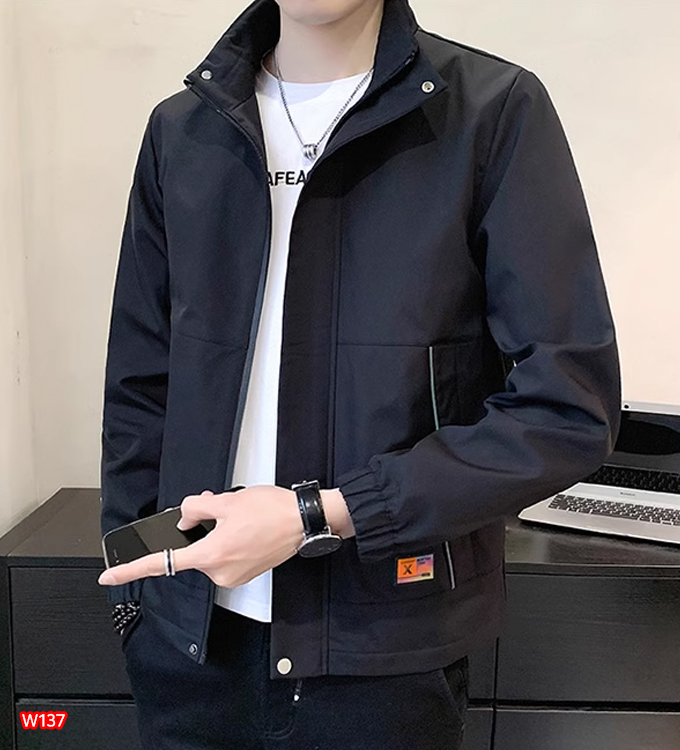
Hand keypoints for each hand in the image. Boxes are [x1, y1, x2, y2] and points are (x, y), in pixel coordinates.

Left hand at [98, 485, 352, 587]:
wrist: (305, 521)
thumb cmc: (271, 510)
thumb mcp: (228, 501)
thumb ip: (196, 509)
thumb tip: (184, 518)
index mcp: (211, 555)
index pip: (162, 563)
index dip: (131, 570)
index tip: (109, 576)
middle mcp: (219, 572)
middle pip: (191, 550)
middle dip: (194, 528)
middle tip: (209, 503)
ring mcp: (233, 576)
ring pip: (207, 551)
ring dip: (211, 532)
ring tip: (235, 512)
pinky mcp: (245, 574)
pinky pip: (222, 557)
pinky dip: (223, 541)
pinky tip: (241, 525)